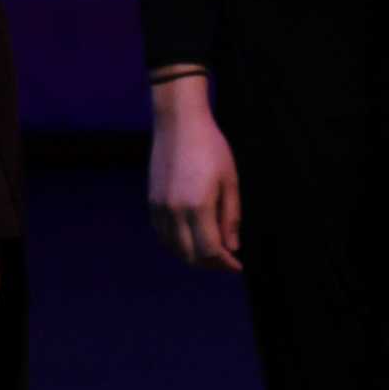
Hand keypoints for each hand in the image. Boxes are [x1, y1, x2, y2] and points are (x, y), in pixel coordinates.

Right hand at [148, 89, 240, 271]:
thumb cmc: (210, 147)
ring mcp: (160, 208)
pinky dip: (176, 244)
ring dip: (192, 257)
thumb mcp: (230, 180)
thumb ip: (231, 217)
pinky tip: (189, 240)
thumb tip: (232, 247)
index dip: (224, 264)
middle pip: (190, 255)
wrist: (179, 122)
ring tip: (210, 254)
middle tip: (226, 262)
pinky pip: (162, 234)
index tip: (237, 266)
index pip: (210, 250)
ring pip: (174, 248)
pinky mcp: (151, 202)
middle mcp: (175, 212)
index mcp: (198, 206)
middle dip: (210, 264)